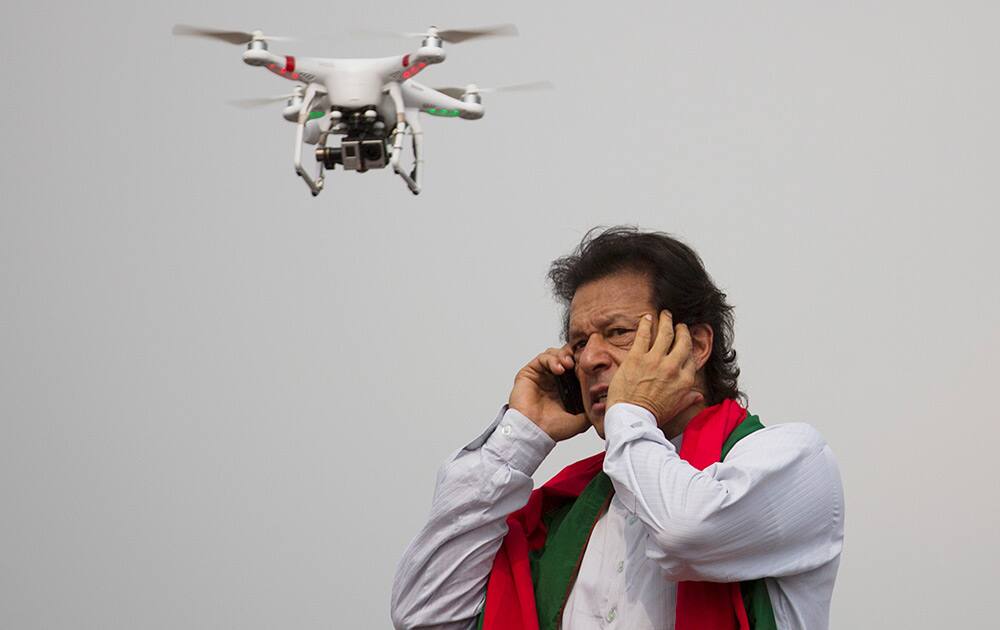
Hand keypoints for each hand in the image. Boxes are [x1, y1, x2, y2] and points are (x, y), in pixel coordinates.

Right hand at [508, 345, 590, 441]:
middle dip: (574, 356)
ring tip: (568, 364)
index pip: (576, 367)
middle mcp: (554, 380)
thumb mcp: (581, 420)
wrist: (534, 432)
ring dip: (563, 356)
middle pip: (565, 357)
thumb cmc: (553, 428)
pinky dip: (552, 359)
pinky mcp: (530, 372)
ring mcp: (542, 375)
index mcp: (566, 388)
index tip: (591, 364)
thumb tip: (605, 401)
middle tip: (580, 360)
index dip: (583, 363)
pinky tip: (559, 368)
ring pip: (554, 354)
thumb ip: (592, 409)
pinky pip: (542, 358)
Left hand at [606, 311, 704, 426]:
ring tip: (665, 314)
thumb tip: (698, 396)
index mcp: (684, 381)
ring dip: (666, 321)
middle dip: (681, 330)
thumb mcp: (675, 408)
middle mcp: (672, 368)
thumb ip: (688, 399)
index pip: (691, 357)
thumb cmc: (651, 415)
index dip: (688, 346)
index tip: (685, 341)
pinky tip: (647, 317)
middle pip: (682, 341)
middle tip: (678, 324)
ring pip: (665, 333)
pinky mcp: (637, 357)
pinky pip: (643, 335)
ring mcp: (654, 361)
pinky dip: (646, 324)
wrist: (631, 417)